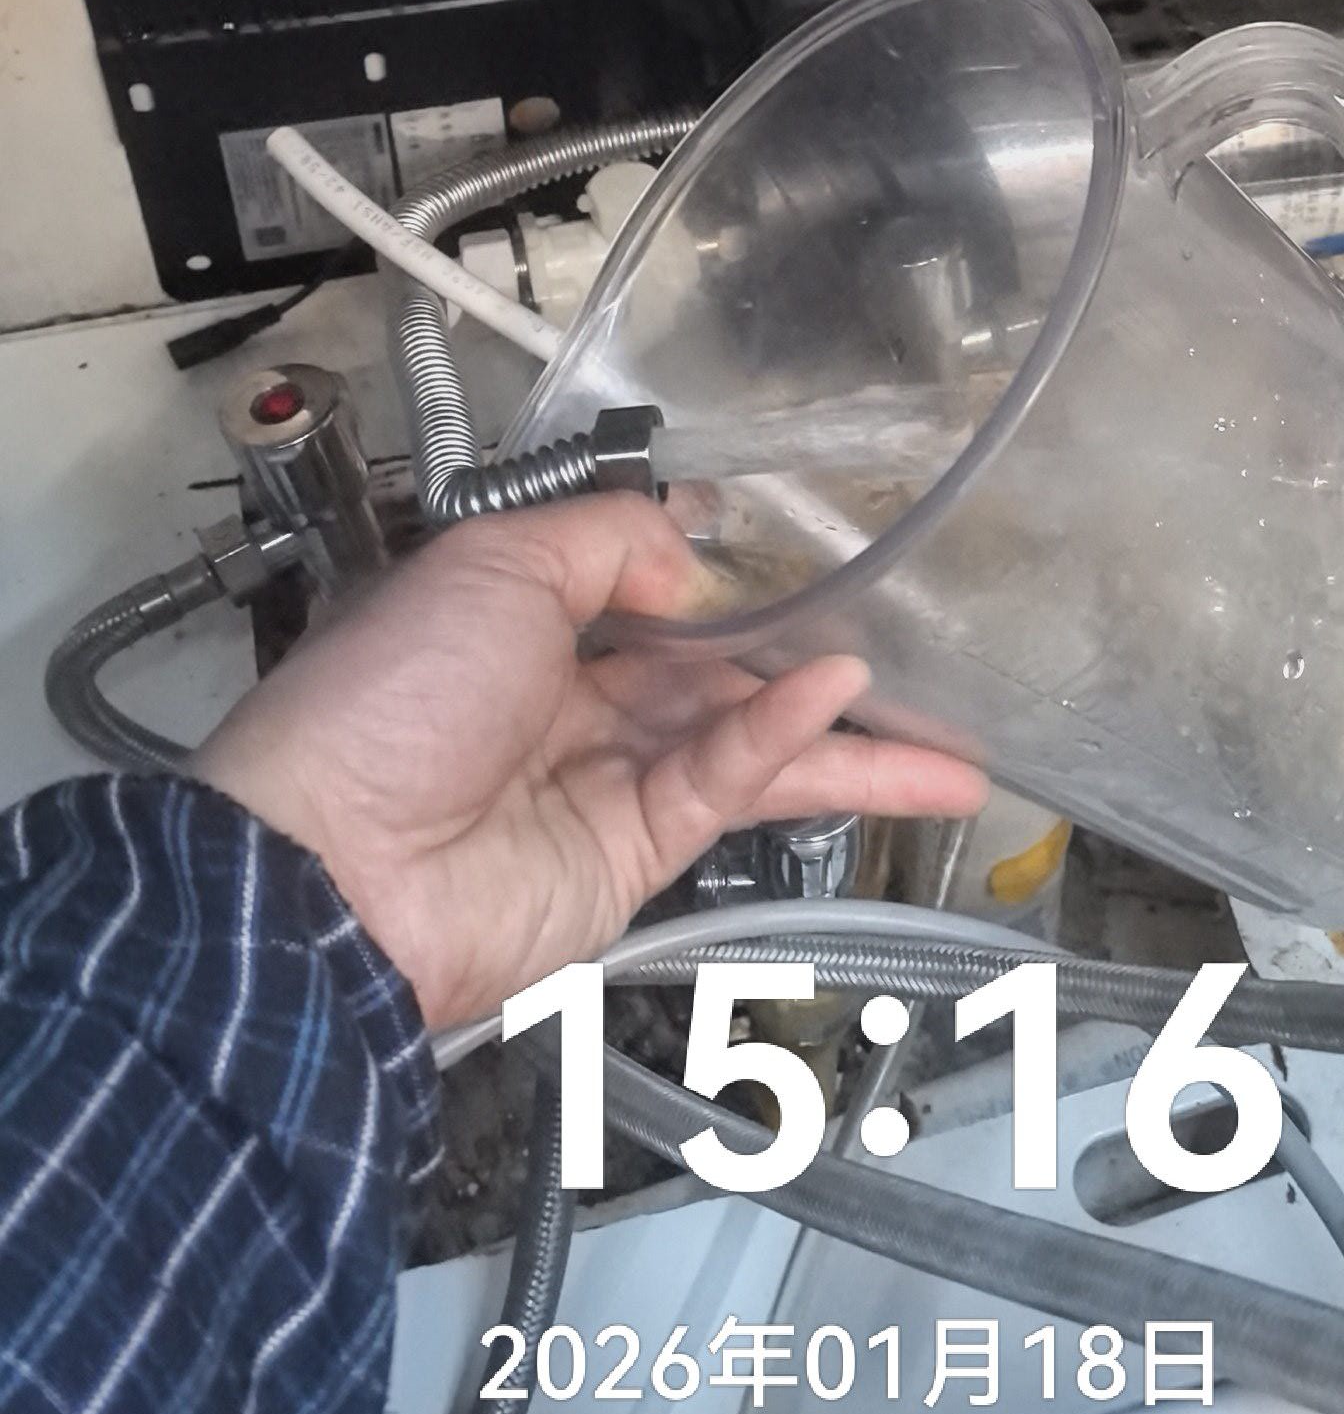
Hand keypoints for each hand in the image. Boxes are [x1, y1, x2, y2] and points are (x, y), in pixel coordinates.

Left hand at [194, 496, 985, 1026]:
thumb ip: (606, 541)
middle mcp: (565, 700)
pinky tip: (841, 702)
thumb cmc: (381, 705)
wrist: (329, 871)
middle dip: (811, 660)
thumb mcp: (492, 564)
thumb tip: (688, 555)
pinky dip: (783, 741)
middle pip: (715, 671)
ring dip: (839, 729)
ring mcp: (603, 782)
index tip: (811, 551)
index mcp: (515, 622)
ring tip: (945, 732)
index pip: (643, 588)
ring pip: (745, 740)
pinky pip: (723, 783)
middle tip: (912, 650)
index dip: (724, 573)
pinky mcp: (631, 855)